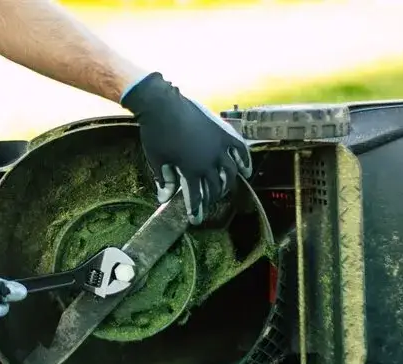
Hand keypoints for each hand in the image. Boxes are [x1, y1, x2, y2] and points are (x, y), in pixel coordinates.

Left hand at [121, 72, 252, 224]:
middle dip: (211, 199)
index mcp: (191, 170)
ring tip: (224, 190)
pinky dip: (245, 160)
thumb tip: (164, 198)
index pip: (196, 197)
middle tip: (207, 205)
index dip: (196, 210)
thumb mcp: (156, 160)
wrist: (162, 105)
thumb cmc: (156, 133)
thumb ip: (164, 180)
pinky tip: (246, 171)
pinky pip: (239, 149)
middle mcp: (209, 162)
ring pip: (230, 172)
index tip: (195, 220)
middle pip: (215, 187)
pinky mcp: (223, 132)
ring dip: (228, 184)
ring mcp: (218, 147)